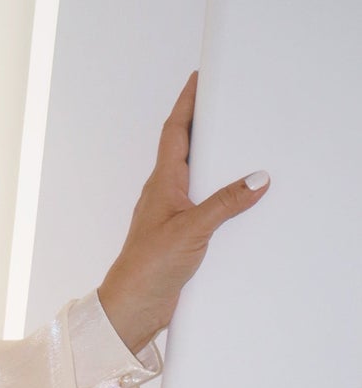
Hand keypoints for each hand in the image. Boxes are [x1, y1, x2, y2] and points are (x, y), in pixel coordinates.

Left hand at [96, 72, 269, 355]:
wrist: (132, 308)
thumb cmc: (147, 267)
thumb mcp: (192, 231)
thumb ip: (225, 203)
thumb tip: (256, 179)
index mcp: (162, 183)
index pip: (175, 132)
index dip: (187, 104)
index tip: (198, 79)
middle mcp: (164, 193)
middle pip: (185, 149)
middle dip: (202, 123)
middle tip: (222, 102)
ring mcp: (170, 214)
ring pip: (194, 176)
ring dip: (212, 158)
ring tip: (235, 141)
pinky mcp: (179, 235)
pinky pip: (202, 203)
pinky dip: (219, 193)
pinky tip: (235, 198)